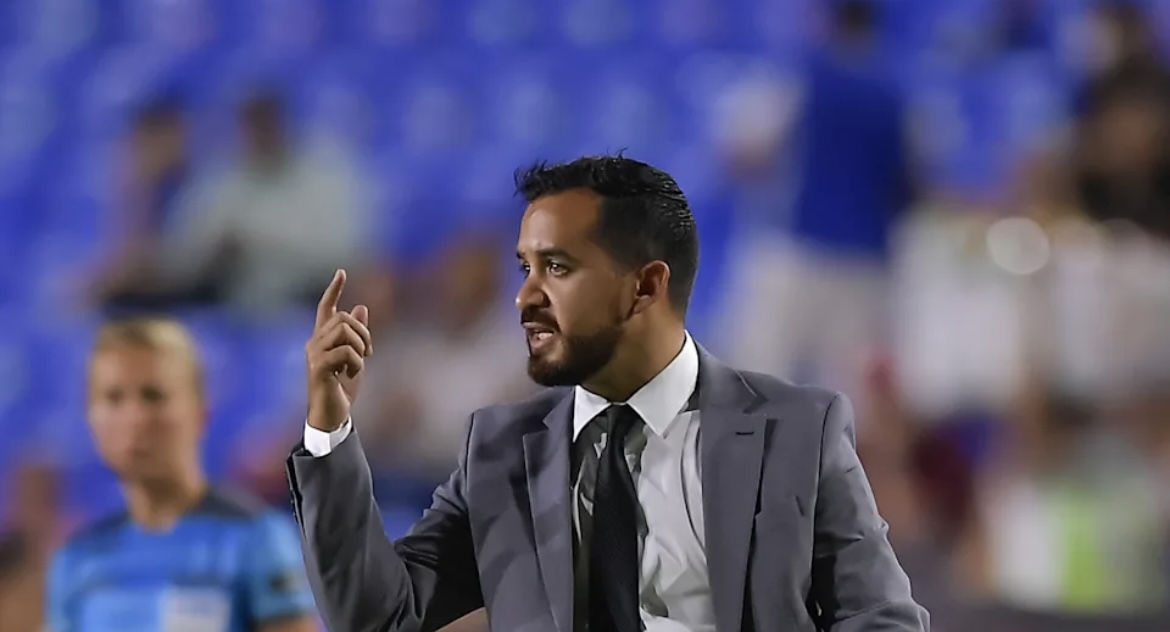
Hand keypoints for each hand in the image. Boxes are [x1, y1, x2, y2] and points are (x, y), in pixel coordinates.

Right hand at [306, 269, 373, 431]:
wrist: (332, 415)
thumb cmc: (341, 388)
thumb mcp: (356, 357)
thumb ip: (357, 335)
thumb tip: (362, 307)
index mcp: (323, 339)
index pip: (326, 308)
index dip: (334, 290)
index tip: (341, 272)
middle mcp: (315, 342)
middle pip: (345, 319)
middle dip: (364, 333)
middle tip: (368, 353)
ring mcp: (314, 354)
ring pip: (345, 331)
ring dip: (360, 348)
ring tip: (357, 366)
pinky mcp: (318, 367)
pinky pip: (345, 351)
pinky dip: (356, 363)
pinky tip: (350, 375)